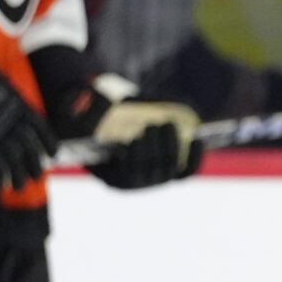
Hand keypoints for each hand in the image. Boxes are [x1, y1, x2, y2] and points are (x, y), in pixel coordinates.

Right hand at [0, 29, 56, 190]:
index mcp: (15, 99)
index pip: (39, 125)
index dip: (47, 142)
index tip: (52, 154)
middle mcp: (11, 115)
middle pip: (29, 146)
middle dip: (34, 165)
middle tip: (36, 176)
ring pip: (14, 158)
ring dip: (18, 177)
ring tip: (19, 187)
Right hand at [51, 76, 202, 188]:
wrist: (114, 133)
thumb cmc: (99, 128)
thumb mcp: (85, 121)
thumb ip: (88, 110)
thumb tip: (100, 98)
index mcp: (115, 178)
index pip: (130, 173)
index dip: (136, 159)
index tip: (133, 139)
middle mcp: (138, 183)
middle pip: (152, 169)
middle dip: (155, 147)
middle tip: (152, 126)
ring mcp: (157, 178)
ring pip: (170, 168)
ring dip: (171, 145)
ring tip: (166, 124)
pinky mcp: (173, 170)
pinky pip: (187, 170)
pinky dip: (193, 156)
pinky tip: (196, 138)